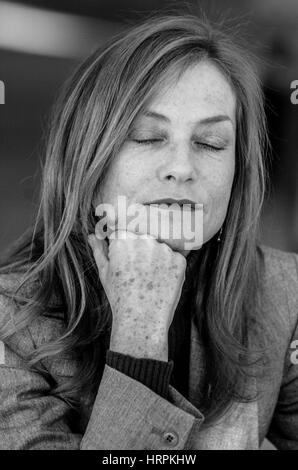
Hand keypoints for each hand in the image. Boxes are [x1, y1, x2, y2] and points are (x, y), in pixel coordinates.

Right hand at [88, 229, 186, 360]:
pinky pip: (174, 257)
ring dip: (156, 257)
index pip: (124, 231)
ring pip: (160, 246)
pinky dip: (169, 267)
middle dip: (140, 249)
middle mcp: (144, 239)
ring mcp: (163, 249)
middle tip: (137, 271)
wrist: (142, 319)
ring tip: (149, 278)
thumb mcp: (105, 273)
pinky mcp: (179, 260)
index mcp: (123, 239)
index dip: (124, 244)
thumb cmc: (119, 297)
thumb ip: (99, 250)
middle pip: (143, 236)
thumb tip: (92, 235)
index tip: (125, 258)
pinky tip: (161, 281)